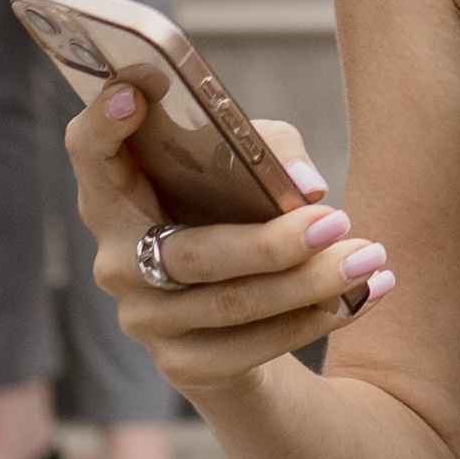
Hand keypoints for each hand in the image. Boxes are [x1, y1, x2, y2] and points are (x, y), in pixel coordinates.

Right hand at [70, 86, 393, 394]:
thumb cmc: (233, 211)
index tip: (133, 93)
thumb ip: (269, 152)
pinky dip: (316, 318)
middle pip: (192, 255)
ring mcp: (145, 319)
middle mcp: (116, 260)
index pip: (89, 156)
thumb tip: (307, 187)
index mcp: (117, 196)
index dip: (101, 126)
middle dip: (271, 243)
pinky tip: (366, 293)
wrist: (233, 318)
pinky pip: (254, 346)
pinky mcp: (183, 365)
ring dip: (311, 282)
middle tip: (339, 219)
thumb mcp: (247, 167)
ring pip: (232, 304)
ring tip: (370, 256)